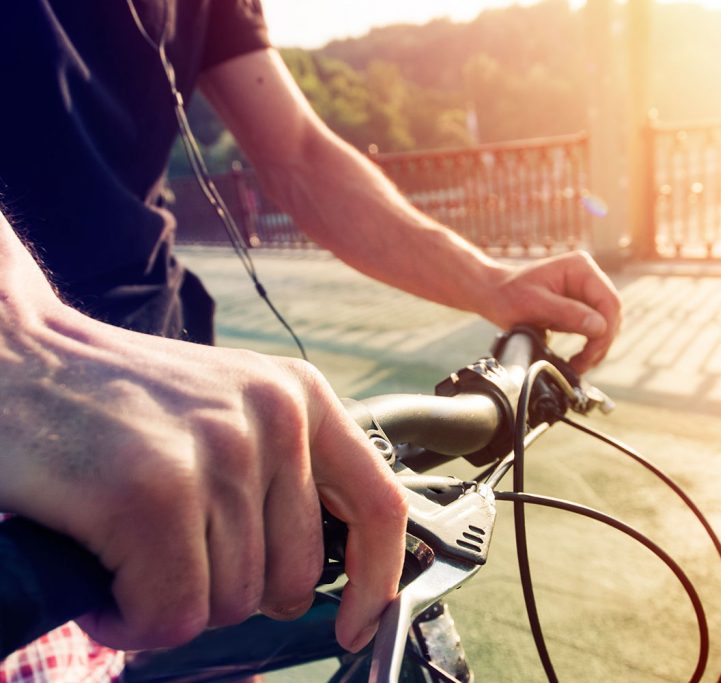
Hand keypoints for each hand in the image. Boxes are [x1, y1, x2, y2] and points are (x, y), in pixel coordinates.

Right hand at [0, 304, 405, 652]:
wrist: (12, 359)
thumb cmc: (114, 405)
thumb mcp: (224, 415)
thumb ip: (279, 477)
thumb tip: (318, 580)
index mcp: (300, 396)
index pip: (377, 504)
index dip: (377, 580)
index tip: (358, 624)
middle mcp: (273, 417)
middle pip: (292, 578)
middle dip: (227, 593)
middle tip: (169, 559)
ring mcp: (217, 452)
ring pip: (226, 603)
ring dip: (167, 602)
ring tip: (125, 551)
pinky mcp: (154, 493)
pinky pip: (171, 615)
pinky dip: (129, 619)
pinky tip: (101, 576)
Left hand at [482, 251, 621, 371]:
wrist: (494, 294)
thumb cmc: (509, 295)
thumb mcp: (536, 305)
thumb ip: (568, 314)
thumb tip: (600, 327)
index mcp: (580, 268)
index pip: (608, 300)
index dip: (605, 329)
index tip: (591, 352)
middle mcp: (587, 276)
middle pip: (610, 313)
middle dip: (601, 342)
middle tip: (584, 364)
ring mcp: (585, 291)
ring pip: (606, 323)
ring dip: (597, 347)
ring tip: (579, 365)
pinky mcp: (580, 306)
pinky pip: (594, 328)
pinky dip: (590, 346)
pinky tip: (579, 359)